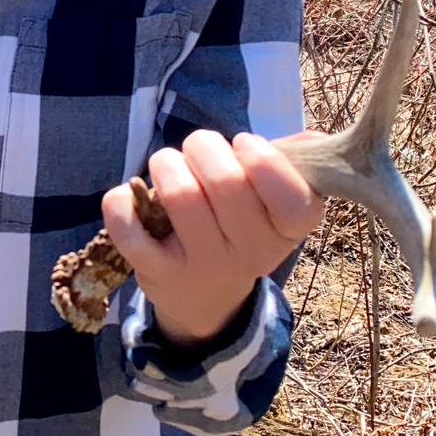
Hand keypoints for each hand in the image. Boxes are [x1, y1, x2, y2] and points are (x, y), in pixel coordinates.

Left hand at [101, 130, 325, 347]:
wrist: (207, 296)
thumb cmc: (240, 225)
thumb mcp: (273, 202)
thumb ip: (291, 164)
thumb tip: (314, 140)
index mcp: (288, 230)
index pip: (291, 196)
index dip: (263, 159)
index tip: (244, 147)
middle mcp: (253, 254)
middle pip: (226, 183)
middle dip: (203, 147)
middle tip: (199, 150)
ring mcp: (205, 267)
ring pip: (180, 196)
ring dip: (166, 164)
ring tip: (168, 167)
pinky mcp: (159, 274)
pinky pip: (129, 229)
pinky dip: (121, 202)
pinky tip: (132, 197)